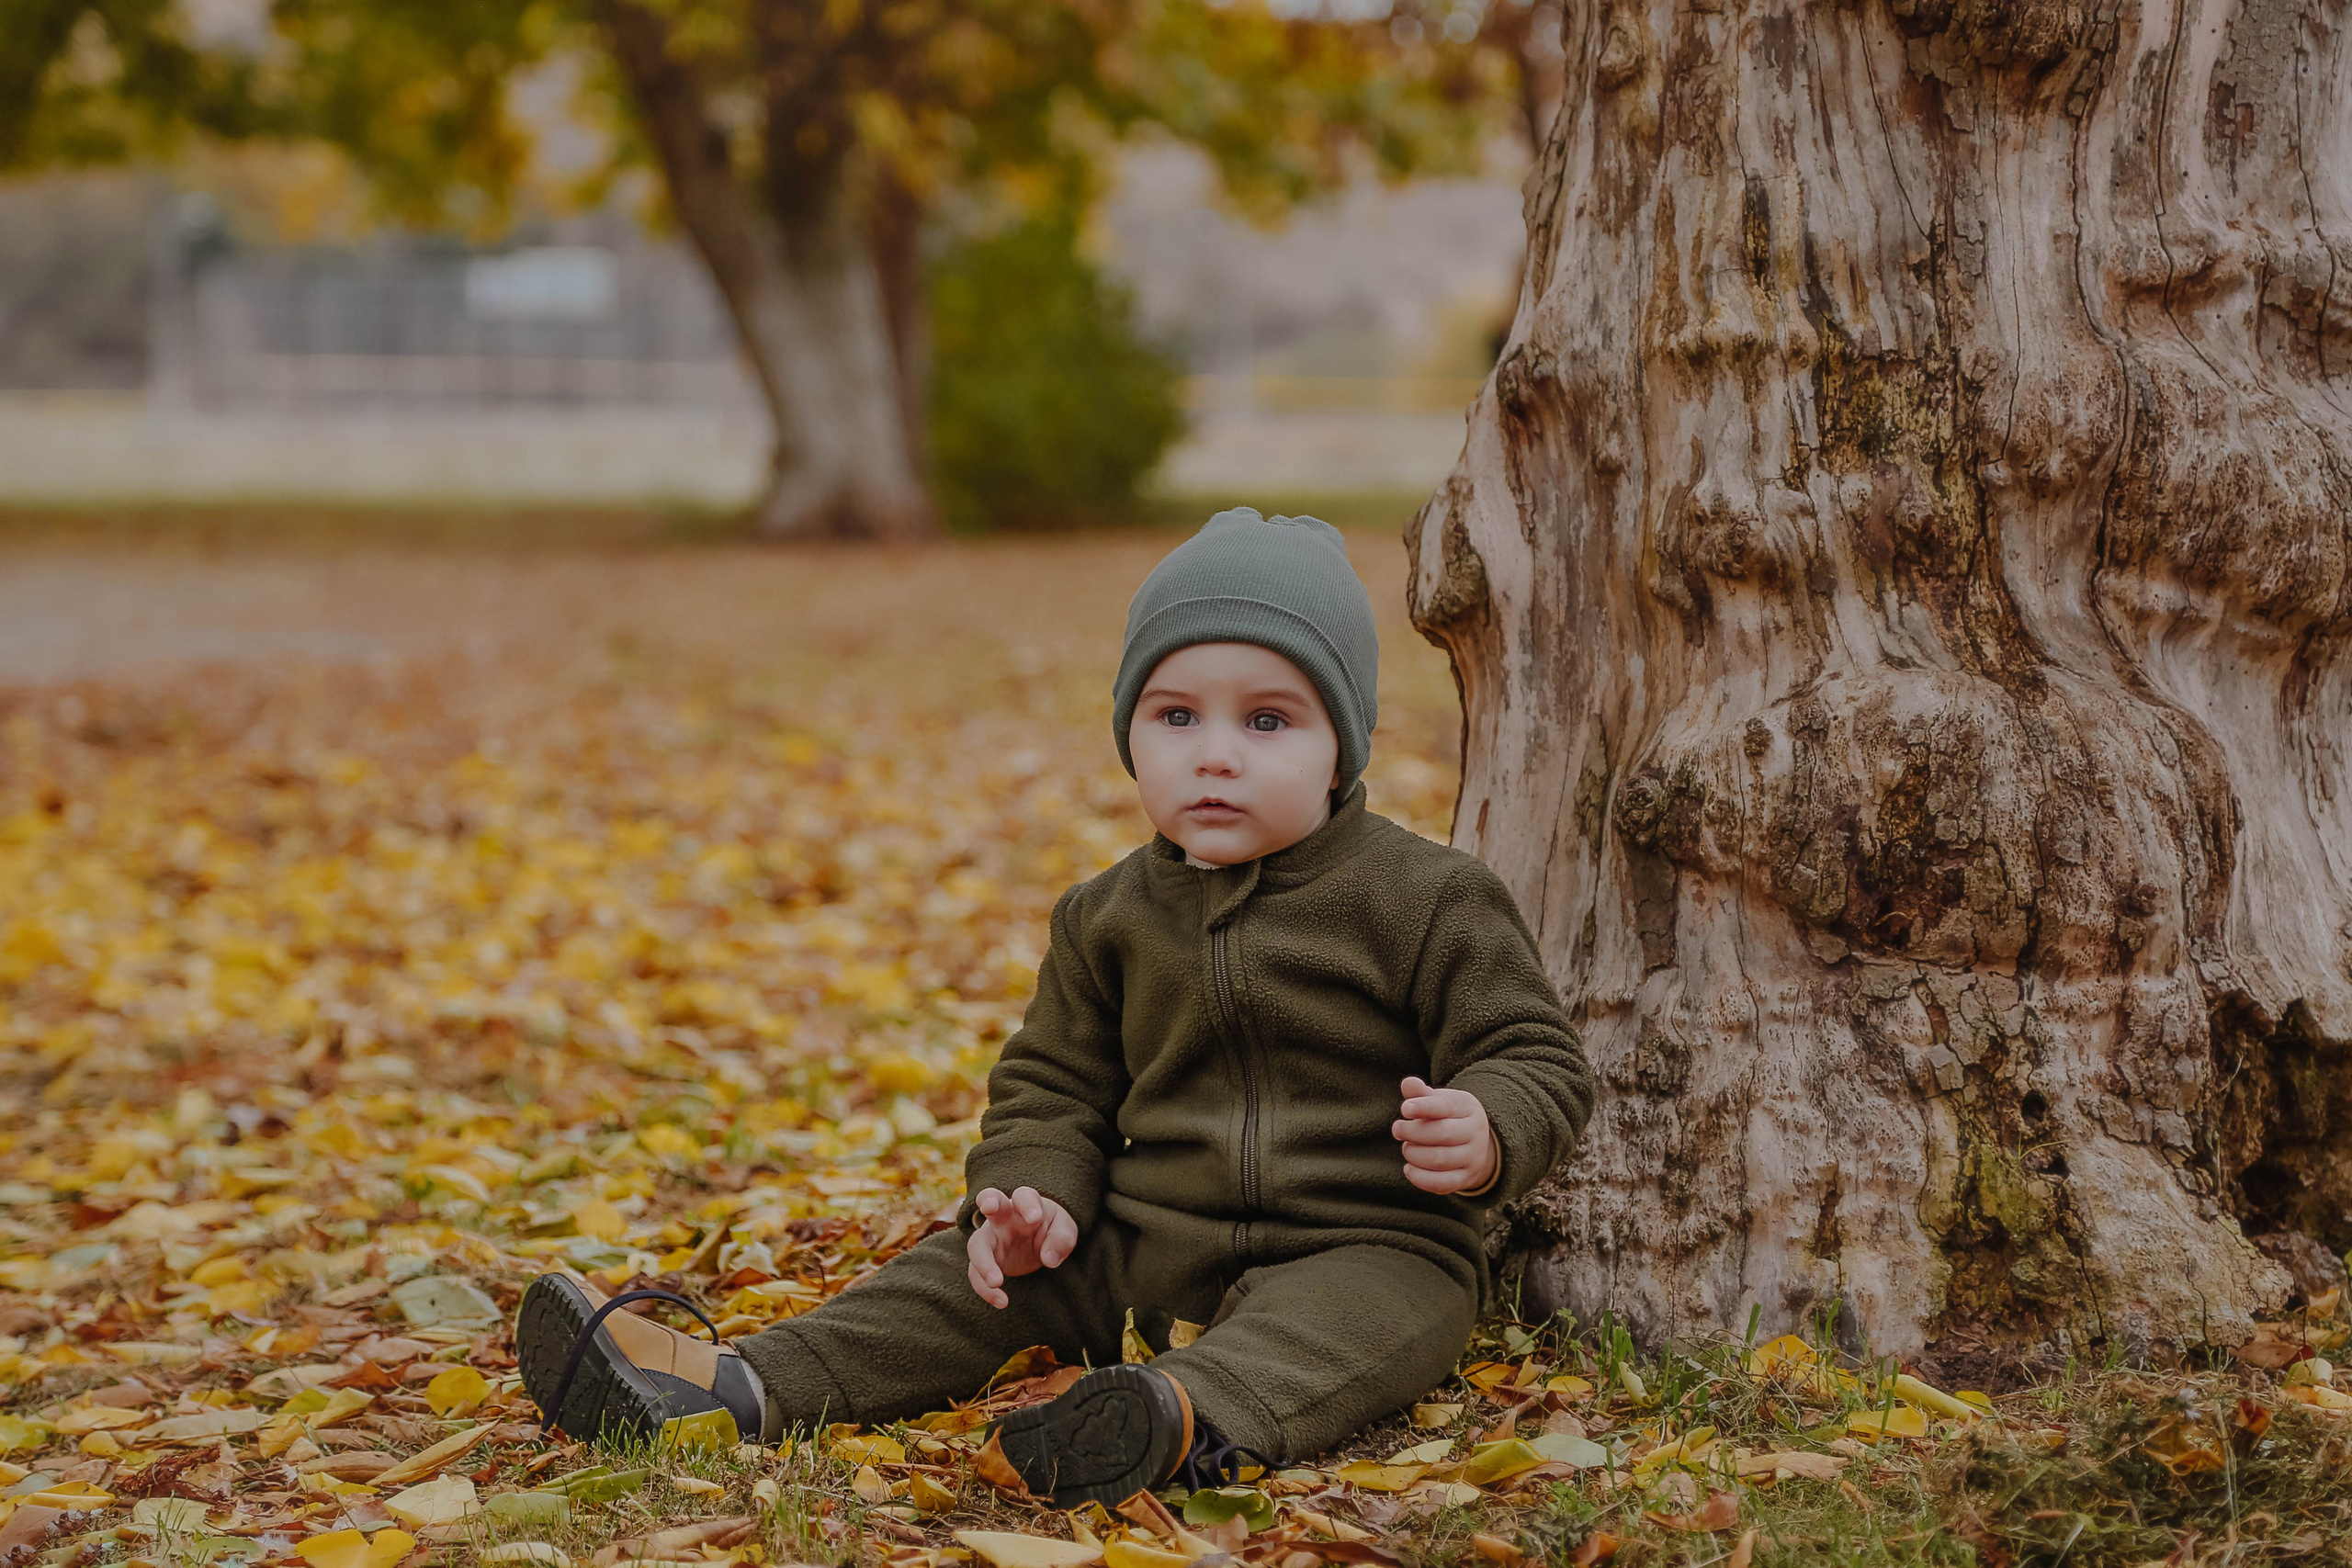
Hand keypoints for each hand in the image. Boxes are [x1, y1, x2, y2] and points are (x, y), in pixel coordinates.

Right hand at [966, 1186, 1077, 1308]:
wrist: (1039, 1244)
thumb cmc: (1052, 1230)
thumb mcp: (1064, 1231)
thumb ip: (1061, 1239)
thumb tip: (1049, 1259)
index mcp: (1025, 1204)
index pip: (1024, 1195)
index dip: (1027, 1204)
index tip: (1035, 1217)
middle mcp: (1003, 1217)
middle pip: (989, 1199)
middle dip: (988, 1200)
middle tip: (989, 1206)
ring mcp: (991, 1237)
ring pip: (976, 1244)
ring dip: (983, 1263)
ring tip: (997, 1282)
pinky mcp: (986, 1259)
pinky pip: (976, 1273)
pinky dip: (985, 1289)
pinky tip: (1002, 1302)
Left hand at [1393, 1076, 1498, 1194]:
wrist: (1473, 1144)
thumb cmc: (1447, 1117)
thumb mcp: (1437, 1100)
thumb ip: (1420, 1094)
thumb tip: (1408, 1084)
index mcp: (1468, 1107)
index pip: (1446, 1106)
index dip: (1424, 1107)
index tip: (1405, 1109)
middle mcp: (1475, 1132)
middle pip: (1442, 1133)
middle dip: (1413, 1132)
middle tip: (1397, 1129)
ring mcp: (1473, 1157)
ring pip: (1440, 1160)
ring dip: (1414, 1154)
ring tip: (1407, 1148)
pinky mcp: (1466, 1179)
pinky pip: (1442, 1183)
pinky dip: (1420, 1178)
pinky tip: (1409, 1168)